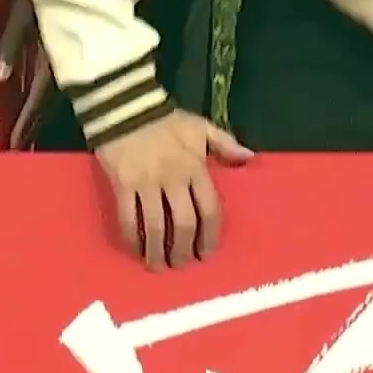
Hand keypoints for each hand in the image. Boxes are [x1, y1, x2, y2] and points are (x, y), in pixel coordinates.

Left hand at [0, 0, 53, 149]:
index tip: (15, 146)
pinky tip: (31, 101)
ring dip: (37, 112)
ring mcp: (67, 55)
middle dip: (32, 124)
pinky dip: (40, 94)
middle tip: (19, 148)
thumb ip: (10, 45)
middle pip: (47, 101)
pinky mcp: (64, 47)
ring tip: (24, 132)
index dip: (26, 123)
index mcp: (56, 54)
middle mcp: (65, 60)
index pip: (39, 99)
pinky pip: (53, 78)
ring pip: (52, 91)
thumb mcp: (23, 12)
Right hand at [95, 109, 252, 269]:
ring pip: (155, 226)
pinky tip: (136, 250)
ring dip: (158, 251)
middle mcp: (173, 179)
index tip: (206, 253)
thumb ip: (225, 144)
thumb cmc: (165, 120)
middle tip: (182, 264)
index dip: (209, 236)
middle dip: (183, 250)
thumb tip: (250, 157)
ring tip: (158, 266)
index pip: (209, 209)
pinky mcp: (122, 185)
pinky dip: (132, 238)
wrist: (125, 106)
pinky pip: (128, 218)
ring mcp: (146, 184)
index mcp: (195, 168)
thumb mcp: (200, 127)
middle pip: (182, 224)